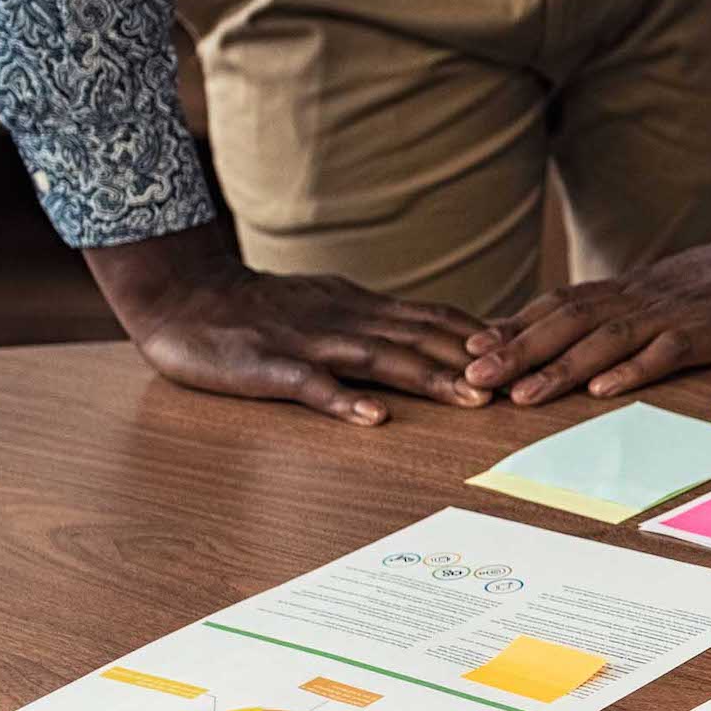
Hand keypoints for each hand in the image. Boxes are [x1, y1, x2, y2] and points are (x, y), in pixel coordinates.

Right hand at [87, 223, 487, 425]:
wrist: (180, 293)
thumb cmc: (257, 307)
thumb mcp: (327, 303)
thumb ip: (376, 319)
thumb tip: (432, 331)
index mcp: (360, 308)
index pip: (434, 318)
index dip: (482, 335)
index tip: (530, 352)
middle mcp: (344, 320)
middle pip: (421, 338)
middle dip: (474, 360)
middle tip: (525, 382)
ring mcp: (307, 343)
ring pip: (379, 359)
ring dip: (429, 378)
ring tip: (473, 399)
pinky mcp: (267, 367)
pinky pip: (309, 385)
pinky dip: (342, 400)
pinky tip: (373, 418)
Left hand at [463, 234, 710, 404]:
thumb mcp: (679, 290)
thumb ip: (638, 309)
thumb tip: (593, 335)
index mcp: (634, 290)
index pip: (560, 306)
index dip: (514, 327)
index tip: (469, 351)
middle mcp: (644, 297)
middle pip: (568, 321)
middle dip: (516, 350)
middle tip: (471, 377)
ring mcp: (678, 311)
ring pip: (605, 338)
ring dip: (559, 366)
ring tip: (520, 394)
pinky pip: (667, 349)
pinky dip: (632, 369)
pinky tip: (602, 389)